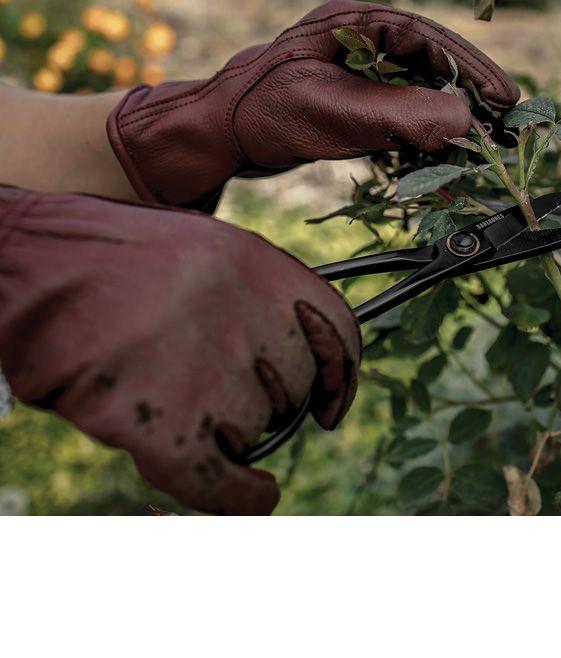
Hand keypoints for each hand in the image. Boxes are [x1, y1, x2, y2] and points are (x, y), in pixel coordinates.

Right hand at [0, 185, 359, 514]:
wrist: (28, 263)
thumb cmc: (109, 258)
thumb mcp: (204, 252)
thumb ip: (254, 299)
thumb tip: (290, 361)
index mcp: (260, 265)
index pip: (338, 331)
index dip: (340, 374)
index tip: (329, 404)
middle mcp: (247, 317)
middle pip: (292, 388)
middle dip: (265, 397)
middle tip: (210, 383)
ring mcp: (209, 372)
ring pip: (252, 431)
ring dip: (222, 428)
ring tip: (164, 392)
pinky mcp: (162, 425)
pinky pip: (222, 483)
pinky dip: (238, 498)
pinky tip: (248, 496)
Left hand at [107, 0, 519, 207]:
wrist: (213, 136)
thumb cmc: (263, 115)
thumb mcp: (336, 113)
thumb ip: (403, 116)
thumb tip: (467, 121)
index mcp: (352, 21)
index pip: (428, 37)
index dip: (472, 67)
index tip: (505, 98)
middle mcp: (355, 36)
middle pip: (428, 60)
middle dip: (466, 92)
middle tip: (503, 121)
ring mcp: (350, 65)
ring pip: (413, 85)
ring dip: (444, 115)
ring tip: (478, 142)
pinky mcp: (345, 94)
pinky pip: (394, 108)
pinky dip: (417, 130)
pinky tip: (435, 153)